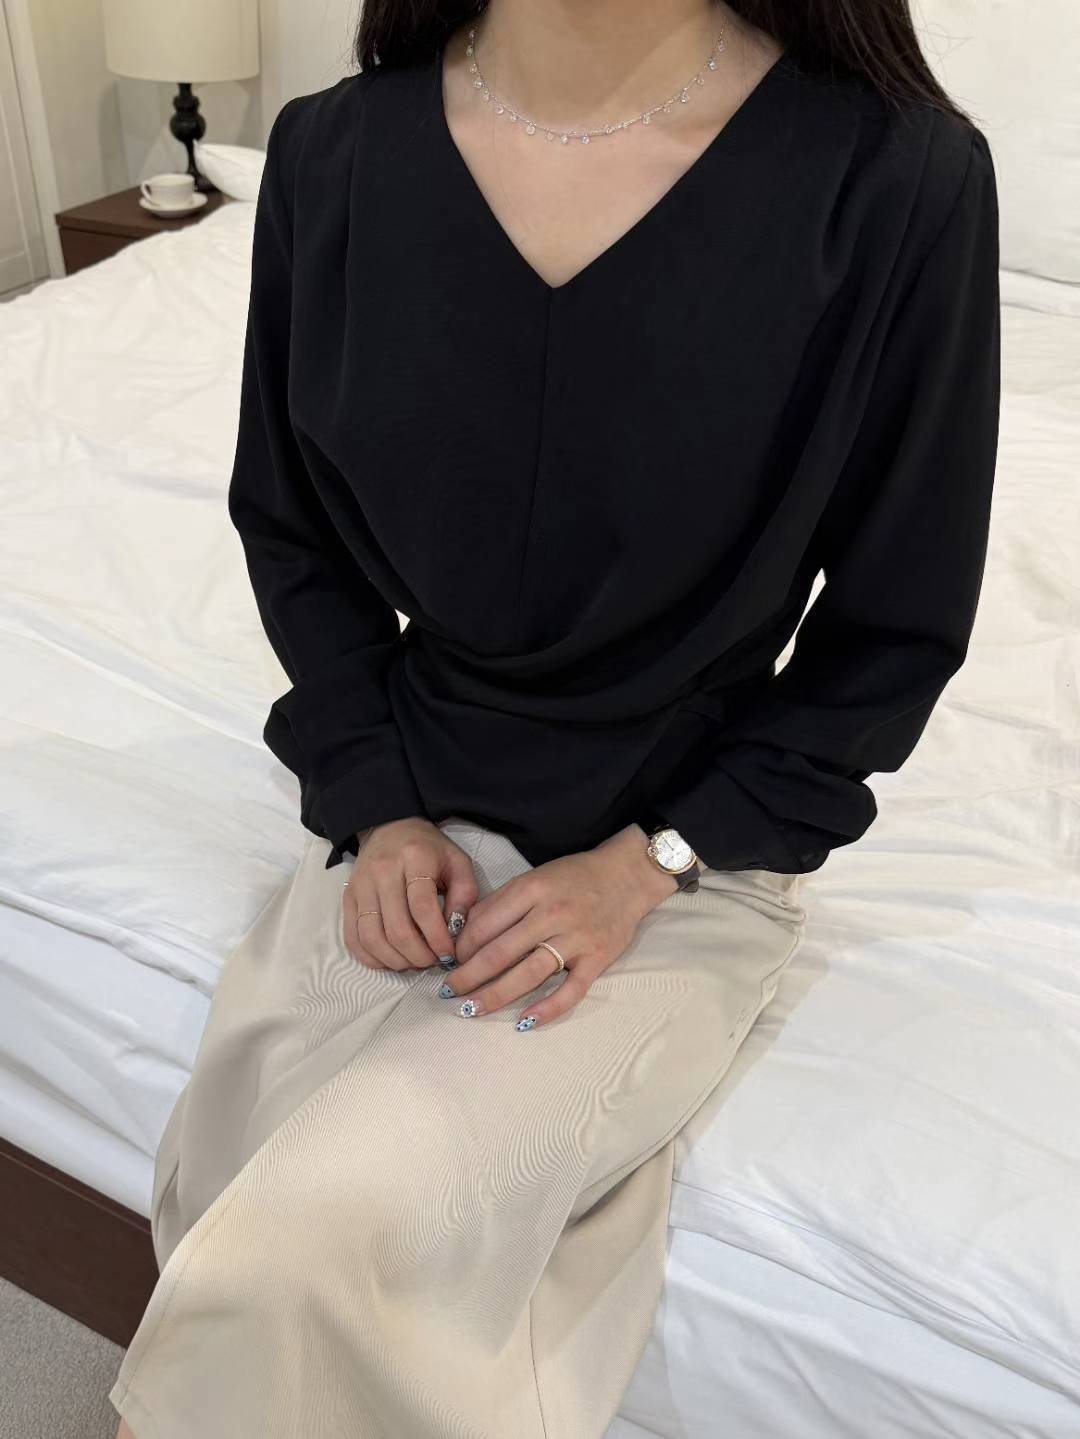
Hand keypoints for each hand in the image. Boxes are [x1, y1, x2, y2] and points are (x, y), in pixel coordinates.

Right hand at [343, 817, 478, 971]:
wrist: (390, 827)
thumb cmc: (430, 849)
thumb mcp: (458, 862)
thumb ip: (465, 894)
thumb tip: (455, 931)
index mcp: (415, 858)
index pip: (422, 907)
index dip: (436, 938)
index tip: (448, 954)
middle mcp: (382, 871)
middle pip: (396, 928)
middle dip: (418, 955)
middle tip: (433, 961)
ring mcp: (360, 885)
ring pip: (372, 937)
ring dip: (395, 961)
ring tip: (414, 962)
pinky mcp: (347, 898)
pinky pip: (353, 938)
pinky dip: (371, 958)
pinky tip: (390, 960)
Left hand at [446, 825, 679, 1026]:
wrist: (627, 875)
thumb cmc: (574, 876)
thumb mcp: (534, 877)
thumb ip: (501, 902)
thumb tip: (463, 932)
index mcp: (531, 890)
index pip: (484, 925)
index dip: (460, 947)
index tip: (450, 961)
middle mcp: (551, 914)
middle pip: (499, 953)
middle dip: (468, 976)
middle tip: (448, 991)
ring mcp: (576, 939)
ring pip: (528, 974)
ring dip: (495, 995)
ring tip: (470, 1009)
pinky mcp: (597, 959)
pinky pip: (570, 991)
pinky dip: (547, 1009)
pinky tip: (523, 1022)